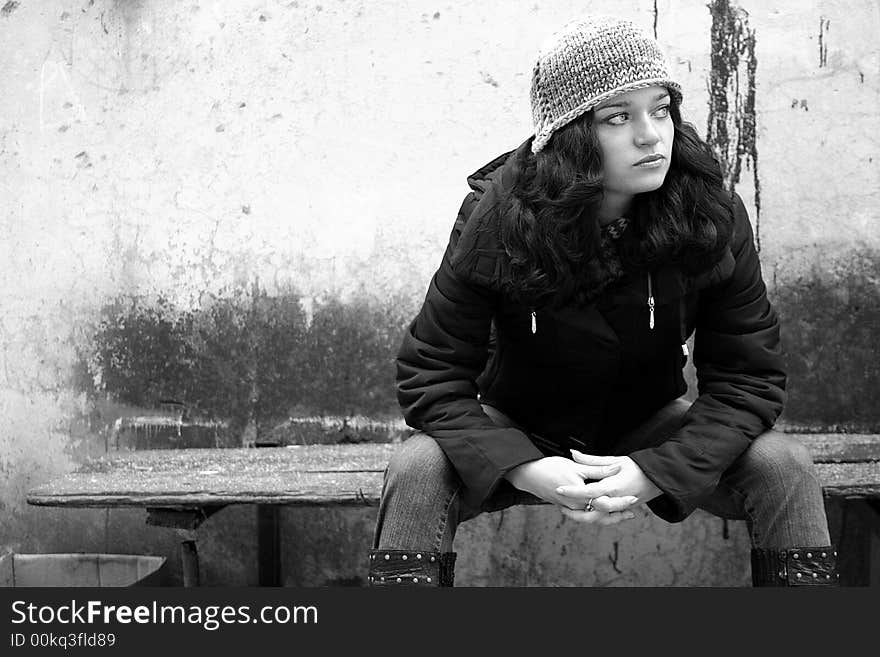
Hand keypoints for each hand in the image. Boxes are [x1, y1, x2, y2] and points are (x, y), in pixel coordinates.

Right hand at [504, 455, 622, 508]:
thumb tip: (616, 468)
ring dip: (608, 517)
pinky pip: (584, 516)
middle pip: (601, 515)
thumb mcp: (576, 467)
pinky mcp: (566, 508)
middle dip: (617, 513)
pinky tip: (603, 511)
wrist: (528, 474)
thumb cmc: (549, 468)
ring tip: (621, 514)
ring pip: (593, 519)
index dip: (620, 500)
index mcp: (579, 496)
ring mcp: (570, 509)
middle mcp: (575, 507)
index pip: (605, 501)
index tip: (633, 497)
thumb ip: (597, 469)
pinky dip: (596, 515)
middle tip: (631, 510)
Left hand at [555, 450, 661, 508]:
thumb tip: (573, 454)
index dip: (573, 491)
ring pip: (598, 518)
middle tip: (560, 505)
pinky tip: (583, 511)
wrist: (660, 478)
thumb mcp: (615, 460)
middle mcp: (616, 500)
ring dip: (582, 517)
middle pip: (592, 511)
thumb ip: (592, 460)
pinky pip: (606, 518)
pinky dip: (594, 516)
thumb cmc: (638, 467)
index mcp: (613, 486)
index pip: (588, 491)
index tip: (559, 489)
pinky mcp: (623, 511)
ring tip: (568, 510)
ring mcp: (620, 508)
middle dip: (575, 511)